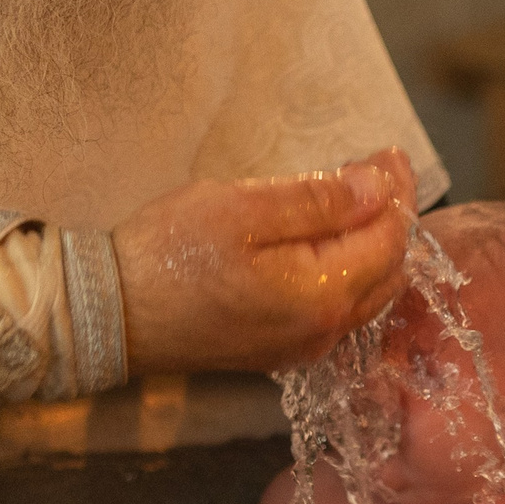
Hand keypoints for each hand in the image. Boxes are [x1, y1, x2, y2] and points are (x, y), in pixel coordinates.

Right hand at [114, 150, 415, 375]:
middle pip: (386, 270)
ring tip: (354, 199)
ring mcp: (302, 348)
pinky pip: (336, 310)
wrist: (108, 315)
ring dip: (370, 246)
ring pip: (365, 294)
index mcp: (323, 296)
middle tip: (375, 169)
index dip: (396, 191)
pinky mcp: (279, 351)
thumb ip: (319, 201)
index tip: (390, 152)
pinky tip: (326, 243)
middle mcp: (325, 332)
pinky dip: (346, 272)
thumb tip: (379, 187)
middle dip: (389, 217)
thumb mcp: (242, 209)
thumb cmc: (169, 254)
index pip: (388, 239)